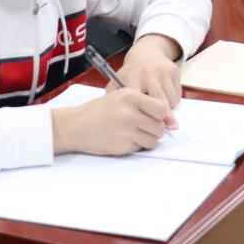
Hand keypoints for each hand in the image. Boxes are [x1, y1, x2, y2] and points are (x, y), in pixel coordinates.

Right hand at [51, 88, 168, 154]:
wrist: (75, 126)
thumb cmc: (98, 110)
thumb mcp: (119, 96)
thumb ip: (142, 103)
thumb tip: (168, 119)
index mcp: (130, 96)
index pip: (162, 108)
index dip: (162, 115)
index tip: (158, 117)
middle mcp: (130, 114)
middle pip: (159, 126)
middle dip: (156, 128)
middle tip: (145, 126)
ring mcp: (127, 132)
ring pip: (153, 139)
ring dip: (149, 138)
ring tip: (136, 133)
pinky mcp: (123, 146)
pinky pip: (141, 148)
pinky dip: (137, 145)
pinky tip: (126, 138)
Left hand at [114, 34, 182, 127]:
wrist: (146, 53)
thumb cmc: (130, 75)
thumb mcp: (118, 86)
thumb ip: (119, 104)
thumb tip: (133, 127)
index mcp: (130, 78)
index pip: (139, 104)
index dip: (144, 117)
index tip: (143, 124)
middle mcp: (146, 73)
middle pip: (159, 105)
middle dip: (160, 118)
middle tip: (158, 125)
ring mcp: (162, 71)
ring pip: (170, 102)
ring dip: (167, 109)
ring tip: (157, 105)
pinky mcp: (174, 70)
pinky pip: (177, 95)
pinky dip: (173, 101)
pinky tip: (164, 96)